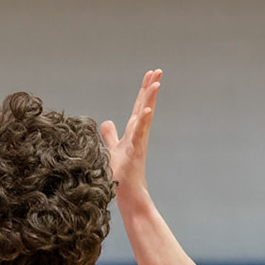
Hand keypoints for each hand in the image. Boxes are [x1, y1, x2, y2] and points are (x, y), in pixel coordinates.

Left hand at [103, 69, 161, 201]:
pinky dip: (143, 121)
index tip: (151, 73)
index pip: (140, 106)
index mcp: (133, 131)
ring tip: (156, 83)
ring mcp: (138, 142)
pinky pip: (139, 134)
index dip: (144, 90)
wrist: (127, 193)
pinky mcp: (135, 152)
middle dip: (150, 88)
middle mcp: (138, 134)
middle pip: (145, 106)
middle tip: (158, 70)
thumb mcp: (112, 149)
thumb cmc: (120, 173)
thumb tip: (106, 122)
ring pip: (145, 116)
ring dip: (150, 99)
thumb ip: (110, 135)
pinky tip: (147, 110)